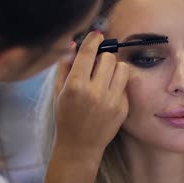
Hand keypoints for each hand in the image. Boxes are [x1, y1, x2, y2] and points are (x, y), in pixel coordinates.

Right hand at [54, 30, 128, 159]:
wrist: (79, 147)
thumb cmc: (65, 117)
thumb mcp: (59, 92)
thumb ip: (64, 66)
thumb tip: (73, 44)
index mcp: (75, 86)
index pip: (88, 52)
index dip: (93, 39)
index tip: (96, 35)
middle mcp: (95, 92)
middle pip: (108, 57)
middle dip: (103, 57)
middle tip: (96, 65)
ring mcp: (111, 101)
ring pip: (122, 67)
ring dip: (114, 68)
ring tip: (105, 76)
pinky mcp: (123, 108)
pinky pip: (124, 85)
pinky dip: (117, 85)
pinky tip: (107, 94)